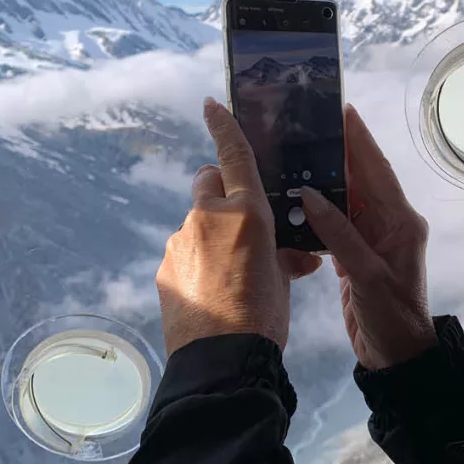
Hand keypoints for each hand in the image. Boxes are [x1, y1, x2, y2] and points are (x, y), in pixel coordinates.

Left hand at [156, 97, 321, 355]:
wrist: (223, 359)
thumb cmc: (265, 314)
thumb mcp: (284, 280)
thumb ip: (284, 255)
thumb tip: (297, 257)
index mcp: (245, 212)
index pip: (234, 155)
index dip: (224, 125)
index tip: (212, 103)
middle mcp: (207, 216)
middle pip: (208, 181)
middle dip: (222, 189)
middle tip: (242, 222)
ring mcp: (180, 241)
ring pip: (197, 220)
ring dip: (212, 233)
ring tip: (230, 273)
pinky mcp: (166, 267)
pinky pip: (186, 251)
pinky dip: (198, 260)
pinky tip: (212, 290)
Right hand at [302, 105, 435, 370]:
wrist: (396, 356)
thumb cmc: (390, 315)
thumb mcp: (366, 275)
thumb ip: (339, 234)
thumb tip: (309, 195)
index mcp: (401, 221)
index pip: (377, 171)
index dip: (360, 140)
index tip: (342, 110)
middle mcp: (389, 223)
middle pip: (361, 179)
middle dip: (338, 152)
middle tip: (308, 125)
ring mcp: (372, 238)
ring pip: (346, 198)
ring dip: (324, 179)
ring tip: (295, 153)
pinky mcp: (356, 254)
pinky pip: (337, 222)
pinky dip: (318, 210)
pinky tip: (295, 197)